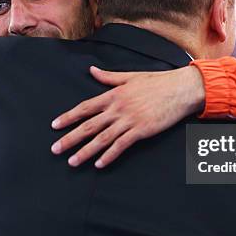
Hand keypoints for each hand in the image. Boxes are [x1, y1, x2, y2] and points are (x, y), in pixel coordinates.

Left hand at [51, 65, 204, 167]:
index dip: (68, 117)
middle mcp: (118, 108)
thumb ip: (108, 77)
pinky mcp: (141, 130)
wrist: (180, 89)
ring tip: (72, 161)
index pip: (85, 107)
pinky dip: (109, 155)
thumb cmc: (157, 82)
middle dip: (70, 138)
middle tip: (55, 149)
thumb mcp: (129, 77)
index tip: (55, 125)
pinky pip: (121, 145)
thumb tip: (91, 70)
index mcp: (113, 94)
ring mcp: (129, 120)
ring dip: (85, 151)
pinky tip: (99, 164)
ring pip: (102, 138)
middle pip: (88, 125)